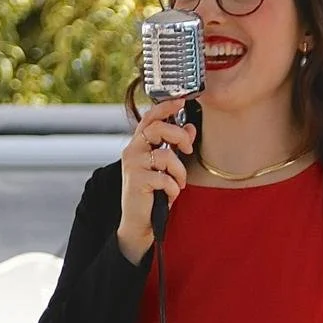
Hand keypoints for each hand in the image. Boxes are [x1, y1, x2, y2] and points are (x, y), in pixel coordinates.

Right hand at [117, 97, 196, 262]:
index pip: (150, 117)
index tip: (182, 100)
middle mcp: (132, 151)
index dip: (165, 107)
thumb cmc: (152, 194)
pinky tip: (169, 196)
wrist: (139, 222)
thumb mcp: (166, 168)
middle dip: (179, 137)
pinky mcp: (137, 181)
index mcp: (139, 144)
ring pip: (166, 156)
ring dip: (179, 172)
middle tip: (189, 150)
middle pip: (158, 128)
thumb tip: (190, 127)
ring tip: (177, 184)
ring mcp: (133, 165)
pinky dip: (173, 188)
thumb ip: (176, 146)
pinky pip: (166, 178)